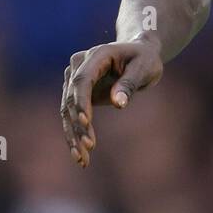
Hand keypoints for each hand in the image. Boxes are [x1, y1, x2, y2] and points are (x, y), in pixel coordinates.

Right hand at [60, 38, 163, 167]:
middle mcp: (79, 66)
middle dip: (79, 124)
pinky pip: (72, 117)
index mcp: (97, 55)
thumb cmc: (145, 59)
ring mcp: (74, 80)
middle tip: (89, 146)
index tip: (86, 122)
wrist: (139, 53)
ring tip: (82, 159)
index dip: (82, 101)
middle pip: (72, 98)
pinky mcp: (77, 95)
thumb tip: (118, 103)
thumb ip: (130, 83)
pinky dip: (75, 135)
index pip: (82, 80)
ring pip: (68, 111)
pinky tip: (80, 156)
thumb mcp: (144, 68)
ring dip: (74, 135)